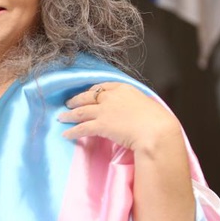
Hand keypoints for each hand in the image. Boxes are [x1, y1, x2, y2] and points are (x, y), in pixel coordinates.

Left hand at [58, 82, 181, 154]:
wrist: (156, 131)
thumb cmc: (158, 121)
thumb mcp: (148, 104)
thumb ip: (137, 104)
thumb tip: (136, 110)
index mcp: (124, 89)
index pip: (103, 86)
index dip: (92, 91)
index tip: (88, 94)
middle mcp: (111, 97)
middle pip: (88, 96)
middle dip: (76, 99)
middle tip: (68, 103)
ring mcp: (104, 111)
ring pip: (80, 111)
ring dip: (69, 114)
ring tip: (61, 117)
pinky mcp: (100, 125)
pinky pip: (81, 128)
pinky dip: (72, 131)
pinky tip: (66, 134)